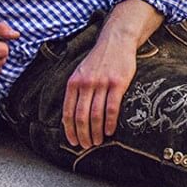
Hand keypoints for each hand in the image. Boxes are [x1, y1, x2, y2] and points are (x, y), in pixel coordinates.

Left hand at [62, 31, 136, 147]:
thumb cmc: (99, 59)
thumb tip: (72, 114)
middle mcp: (86, 83)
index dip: (70, 130)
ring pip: (96, 114)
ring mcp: (102, 83)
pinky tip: (109, 131)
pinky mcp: (118, 83)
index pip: (68, 112)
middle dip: (83, 135)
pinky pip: (112, 108)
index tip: (73, 142)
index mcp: (74, 82)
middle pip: (81, 116)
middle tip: (87, 145)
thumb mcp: (81, 72)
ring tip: (97, 141)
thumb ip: (76, 90)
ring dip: (96, 132)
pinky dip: (109, 123)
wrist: (116, 41)